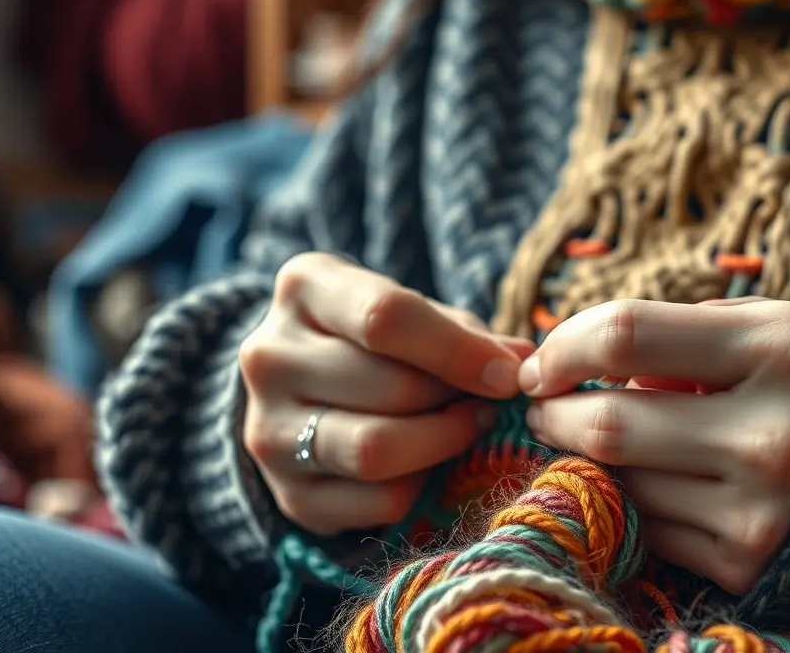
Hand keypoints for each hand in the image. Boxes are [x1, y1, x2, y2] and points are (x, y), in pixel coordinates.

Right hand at [240, 252, 531, 535]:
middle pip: (390, 388)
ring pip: (375, 449)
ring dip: (443, 444)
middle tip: (489, 405)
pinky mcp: (288, 495)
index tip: (508, 375)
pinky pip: (377, 501)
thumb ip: (465, 334)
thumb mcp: (415, 313)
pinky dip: (421, 487)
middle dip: (456, 400)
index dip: (458, 351)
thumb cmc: (378, 340)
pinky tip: (430, 464)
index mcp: (303, 288)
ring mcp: (268, 429)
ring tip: (467, 428)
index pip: (385, 317)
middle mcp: (270, 356)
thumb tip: (521, 362)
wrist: (304, 390)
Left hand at [520, 297, 789, 593]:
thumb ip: (684, 333)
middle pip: (609, 422)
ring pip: (620, 480)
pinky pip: (648, 527)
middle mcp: (773, 434)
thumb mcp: (775, 330)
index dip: (564, 344)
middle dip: (554, 412)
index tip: (542, 360)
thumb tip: (582, 365)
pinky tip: (645, 481)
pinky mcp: (747, 562)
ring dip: (587, 458)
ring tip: (595, 437)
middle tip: (542, 404)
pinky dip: (632, 501)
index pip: (626, 335)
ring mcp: (760, 509)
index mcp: (784, 350)